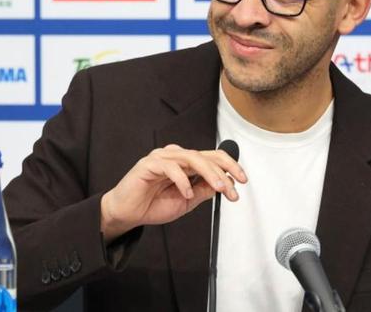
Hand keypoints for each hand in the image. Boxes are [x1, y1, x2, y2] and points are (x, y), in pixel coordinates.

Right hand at [100, 144, 246, 242]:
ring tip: (218, 188)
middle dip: (223, 172)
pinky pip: (170, 167)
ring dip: (209, 173)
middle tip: (231, 189)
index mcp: (184, 163)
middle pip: (205, 155)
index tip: (242, 181)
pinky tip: (187, 193)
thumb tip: (224, 184)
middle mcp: (174, 156)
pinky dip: (182, 180)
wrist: (128, 213)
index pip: (211, 157)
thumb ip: (203, 191)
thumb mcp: (186, 202)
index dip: (229, 166)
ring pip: (191, 157)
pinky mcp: (148, 164)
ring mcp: (161, 157)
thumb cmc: (152, 205)